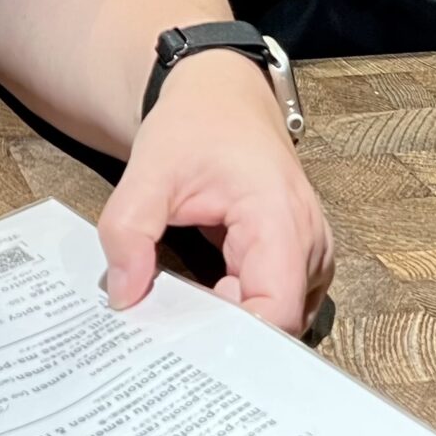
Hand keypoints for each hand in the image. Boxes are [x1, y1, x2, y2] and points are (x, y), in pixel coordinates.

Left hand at [97, 51, 333, 334]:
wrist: (221, 98)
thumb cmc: (196, 125)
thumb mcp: (149, 169)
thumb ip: (129, 231)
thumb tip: (124, 296)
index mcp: (280, 217)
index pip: (275, 309)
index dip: (233, 336)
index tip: (180, 335)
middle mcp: (310, 243)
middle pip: (278, 324)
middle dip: (223, 337)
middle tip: (166, 334)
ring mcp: (311, 256)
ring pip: (278, 321)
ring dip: (230, 328)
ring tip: (179, 316)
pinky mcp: (298, 263)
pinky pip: (274, 307)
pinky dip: (237, 314)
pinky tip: (199, 305)